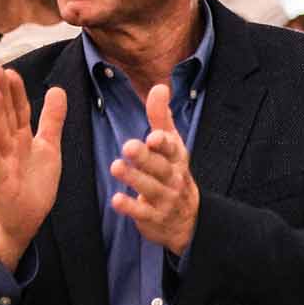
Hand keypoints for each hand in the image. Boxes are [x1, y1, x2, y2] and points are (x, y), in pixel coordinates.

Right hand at [0, 67, 66, 270]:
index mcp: (22, 137)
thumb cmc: (34, 181)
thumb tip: (57, 89)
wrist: (25, 217)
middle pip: (5, 115)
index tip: (11, 69)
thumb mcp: (49, 147)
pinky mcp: (0, 180)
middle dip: (0, 93)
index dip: (16, 91)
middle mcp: (9, 146)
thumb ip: (52, 120)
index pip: (19, 109)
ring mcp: (3, 162)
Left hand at [109, 84, 200, 255]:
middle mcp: (174, 177)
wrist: (187, 218)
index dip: (164, 143)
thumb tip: (159, 87)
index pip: (172, 149)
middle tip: (128, 146)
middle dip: (146, 157)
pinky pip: (143, 213)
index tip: (153, 137)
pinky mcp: (154, 217)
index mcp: (177, 158)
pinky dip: (131, 207)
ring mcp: (166, 199)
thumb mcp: (171, 145)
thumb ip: (161, 117)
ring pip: (151, 188)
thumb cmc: (173, 173)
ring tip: (116, 166)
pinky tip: (116, 200)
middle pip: (161, 167)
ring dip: (134, 178)